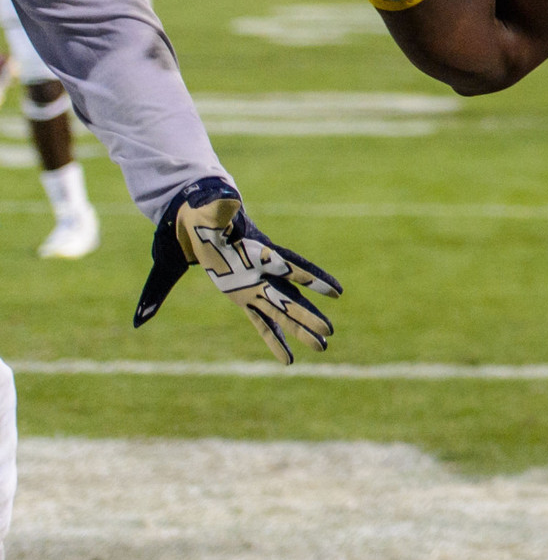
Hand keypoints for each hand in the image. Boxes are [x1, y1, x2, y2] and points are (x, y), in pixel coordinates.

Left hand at [133, 178, 340, 364]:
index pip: (290, 267)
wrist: (199, 220)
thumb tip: (227, 200)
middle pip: (291, 299)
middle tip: (330, 331)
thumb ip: (220, 209)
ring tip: (323, 347)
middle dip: (309, 315)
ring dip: (301, 330)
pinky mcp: (242, 297)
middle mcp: (262, 273)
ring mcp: (254, 287)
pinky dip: (274, 341)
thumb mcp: (210, 211)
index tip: (336, 291)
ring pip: (282, 314)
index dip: (312, 278)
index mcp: (259, 252)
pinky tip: (288, 359)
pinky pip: (261, 323)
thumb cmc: (205, 214)